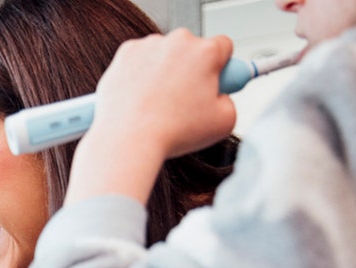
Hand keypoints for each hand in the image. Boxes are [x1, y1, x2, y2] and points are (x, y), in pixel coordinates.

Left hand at [92, 29, 237, 159]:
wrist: (128, 140)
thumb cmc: (173, 133)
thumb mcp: (224, 123)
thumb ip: (229, 100)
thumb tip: (220, 94)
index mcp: (206, 52)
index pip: (223, 46)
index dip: (221, 66)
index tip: (214, 80)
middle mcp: (178, 41)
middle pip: (192, 49)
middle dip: (190, 69)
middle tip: (183, 99)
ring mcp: (149, 45)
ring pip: (164, 54)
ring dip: (164, 71)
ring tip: (157, 104)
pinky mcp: (125, 53)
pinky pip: (140, 60)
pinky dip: (140, 74)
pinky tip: (140, 98)